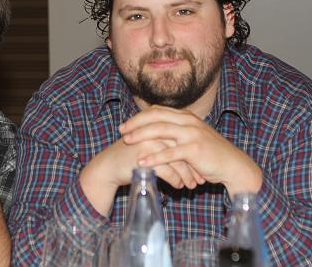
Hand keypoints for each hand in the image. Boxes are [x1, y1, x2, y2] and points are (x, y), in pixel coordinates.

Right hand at [79, 138, 193, 215]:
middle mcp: (154, 132)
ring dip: (186, 175)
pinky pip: (167, 171)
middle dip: (193, 166)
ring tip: (192, 185)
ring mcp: (149, 144)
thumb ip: (164, 141)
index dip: (193, 153)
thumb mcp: (148, 143)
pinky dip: (176, 180)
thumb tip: (185, 149)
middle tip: (201, 178)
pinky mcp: (144, 158)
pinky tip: (179, 186)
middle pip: (181, 149)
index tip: (202, 166)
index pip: (182, 138)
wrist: (109, 166)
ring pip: (176, 160)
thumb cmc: (130, 156)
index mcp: (157, 125)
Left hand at [120, 105, 262, 195]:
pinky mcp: (194, 149)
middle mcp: (188, 121)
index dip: (139, 117)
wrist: (233, 165)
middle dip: (136, 123)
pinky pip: (169, 153)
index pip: (157, 110)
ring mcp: (192, 134)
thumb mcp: (192, 138)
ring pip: (160, 130)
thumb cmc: (210, 154)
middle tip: (121, 131)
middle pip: (155, 116)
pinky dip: (153, 157)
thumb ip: (176, 133)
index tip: (126, 125)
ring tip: (127, 142)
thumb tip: (155, 134)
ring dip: (141, 135)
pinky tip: (142, 162)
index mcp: (186, 116)